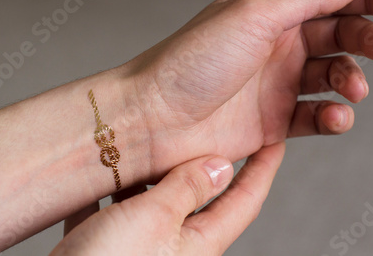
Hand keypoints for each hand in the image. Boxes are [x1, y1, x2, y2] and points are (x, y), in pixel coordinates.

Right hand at [51, 143, 284, 255]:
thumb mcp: (154, 218)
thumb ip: (187, 190)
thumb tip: (222, 166)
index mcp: (198, 242)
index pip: (244, 200)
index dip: (263, 168)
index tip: (275, 141)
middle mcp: (174, 245)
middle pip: (197, 196)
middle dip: (201, 163)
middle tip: (205, 128)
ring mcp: (141, 245)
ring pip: (153, 199)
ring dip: (148, 174)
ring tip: (141, 145)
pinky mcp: (107, 246)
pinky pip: (114, 211)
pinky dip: (109, 193)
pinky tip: (97, 179)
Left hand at [115, 0, 372, 176]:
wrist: (155, 118)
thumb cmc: (190, 62)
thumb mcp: (252, 15)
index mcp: (270, 12)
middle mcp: (275, 46)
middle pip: (339, 36)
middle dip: (369, 41)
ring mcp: (274, 84)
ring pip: (333, 77)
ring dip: (352, 81)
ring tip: (351, 89)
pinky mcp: (272, 121)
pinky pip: (316, 116)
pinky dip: (333, 117)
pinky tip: (335, 117)